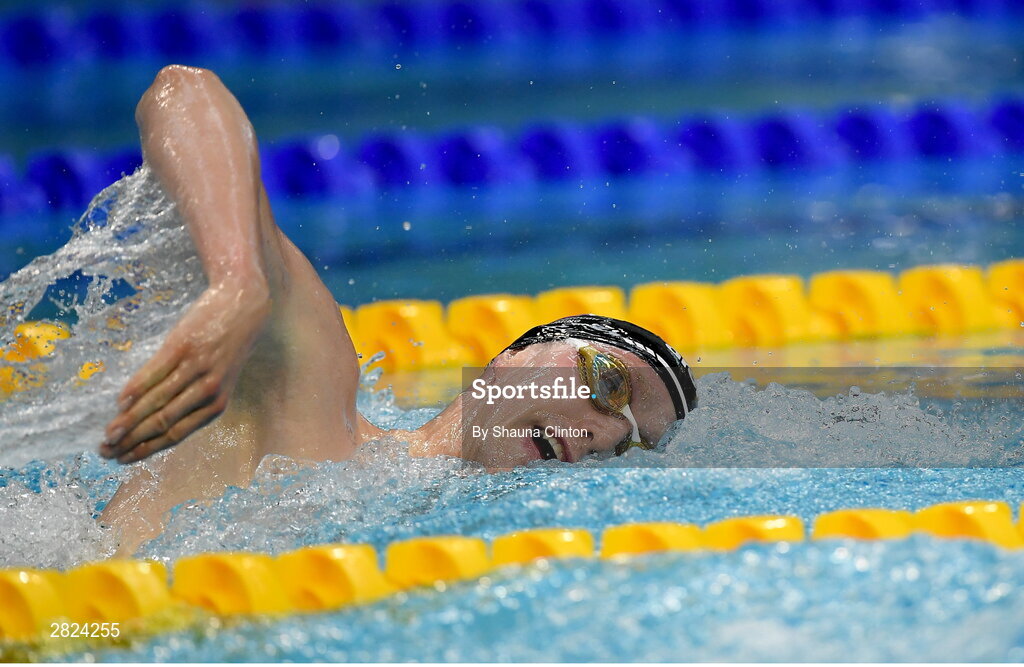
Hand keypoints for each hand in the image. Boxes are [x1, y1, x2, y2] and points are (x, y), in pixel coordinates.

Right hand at [100, 280, 270, 462]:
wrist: (243, 305)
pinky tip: (120, 402)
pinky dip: (135, 389)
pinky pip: (154, 372)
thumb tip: (153, 421)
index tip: (123, 460)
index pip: (175, 435)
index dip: (146, 449)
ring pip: (157, 402)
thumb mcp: (218, 379)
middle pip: (162, 423)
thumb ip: (192, 400)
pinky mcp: (183, 347)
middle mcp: (208, 391)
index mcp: (216, 406)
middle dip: (131, 441)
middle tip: (105, 451)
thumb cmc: (226, 347)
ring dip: (128, 421)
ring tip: (107, 433)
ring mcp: (195, 369)